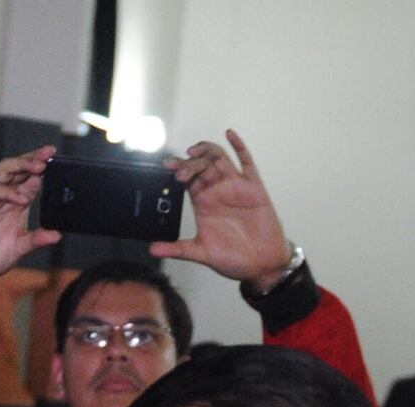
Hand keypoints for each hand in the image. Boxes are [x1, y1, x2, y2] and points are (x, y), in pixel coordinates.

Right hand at [0, 147, 61, 317]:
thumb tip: (57, 234)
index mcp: (15, 202)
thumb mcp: (20, 247)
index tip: (58, 162)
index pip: (30, 178)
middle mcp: (2, 195)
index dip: (43, 169)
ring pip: (4, 171)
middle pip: (18, 168)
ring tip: (39, 167)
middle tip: (49, 155)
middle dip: (33, 159)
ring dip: (21, 166)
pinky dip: (8, 192)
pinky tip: (22, 198)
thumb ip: (37, 239)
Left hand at [158, 130, 293, 286]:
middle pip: (200, 166)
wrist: (261, 265)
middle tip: (181, 170)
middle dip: (189, 164)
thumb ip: (178, 249)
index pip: (187, 178)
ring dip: (206, 151)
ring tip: (195, 151)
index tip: (167, 167)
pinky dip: (238, 146)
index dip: (177, 169)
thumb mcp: (202, 253)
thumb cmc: (234, 258)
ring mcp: (235, 186)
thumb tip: (153, 250)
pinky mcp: (253, 187)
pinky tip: (229, 134)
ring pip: (218, 158)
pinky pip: (246, 161)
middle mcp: (217, 191)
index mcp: (203, 203)